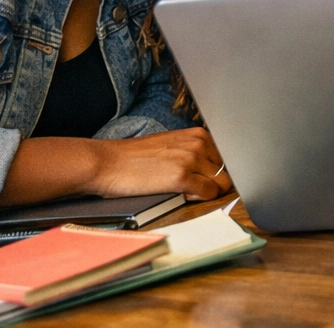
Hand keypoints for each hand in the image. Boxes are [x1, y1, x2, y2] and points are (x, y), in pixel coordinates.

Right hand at [90, 128, 232, 200]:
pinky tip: (182, 194)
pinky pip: (208, 193)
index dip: (217, 172)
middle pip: (226, 171)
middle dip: (213, 182)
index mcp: (197, 135)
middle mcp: (198, 143)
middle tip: (193, 187)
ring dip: (206, 191)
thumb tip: (212, 169)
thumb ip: (193, 152)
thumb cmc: (134, 157)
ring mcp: (191, 159)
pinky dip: (199, 198)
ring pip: (221, 183)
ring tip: (185, 190)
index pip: (226, 157)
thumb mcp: (170, 145)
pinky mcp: (182, 177)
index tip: (208, 178)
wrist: (107, 162)